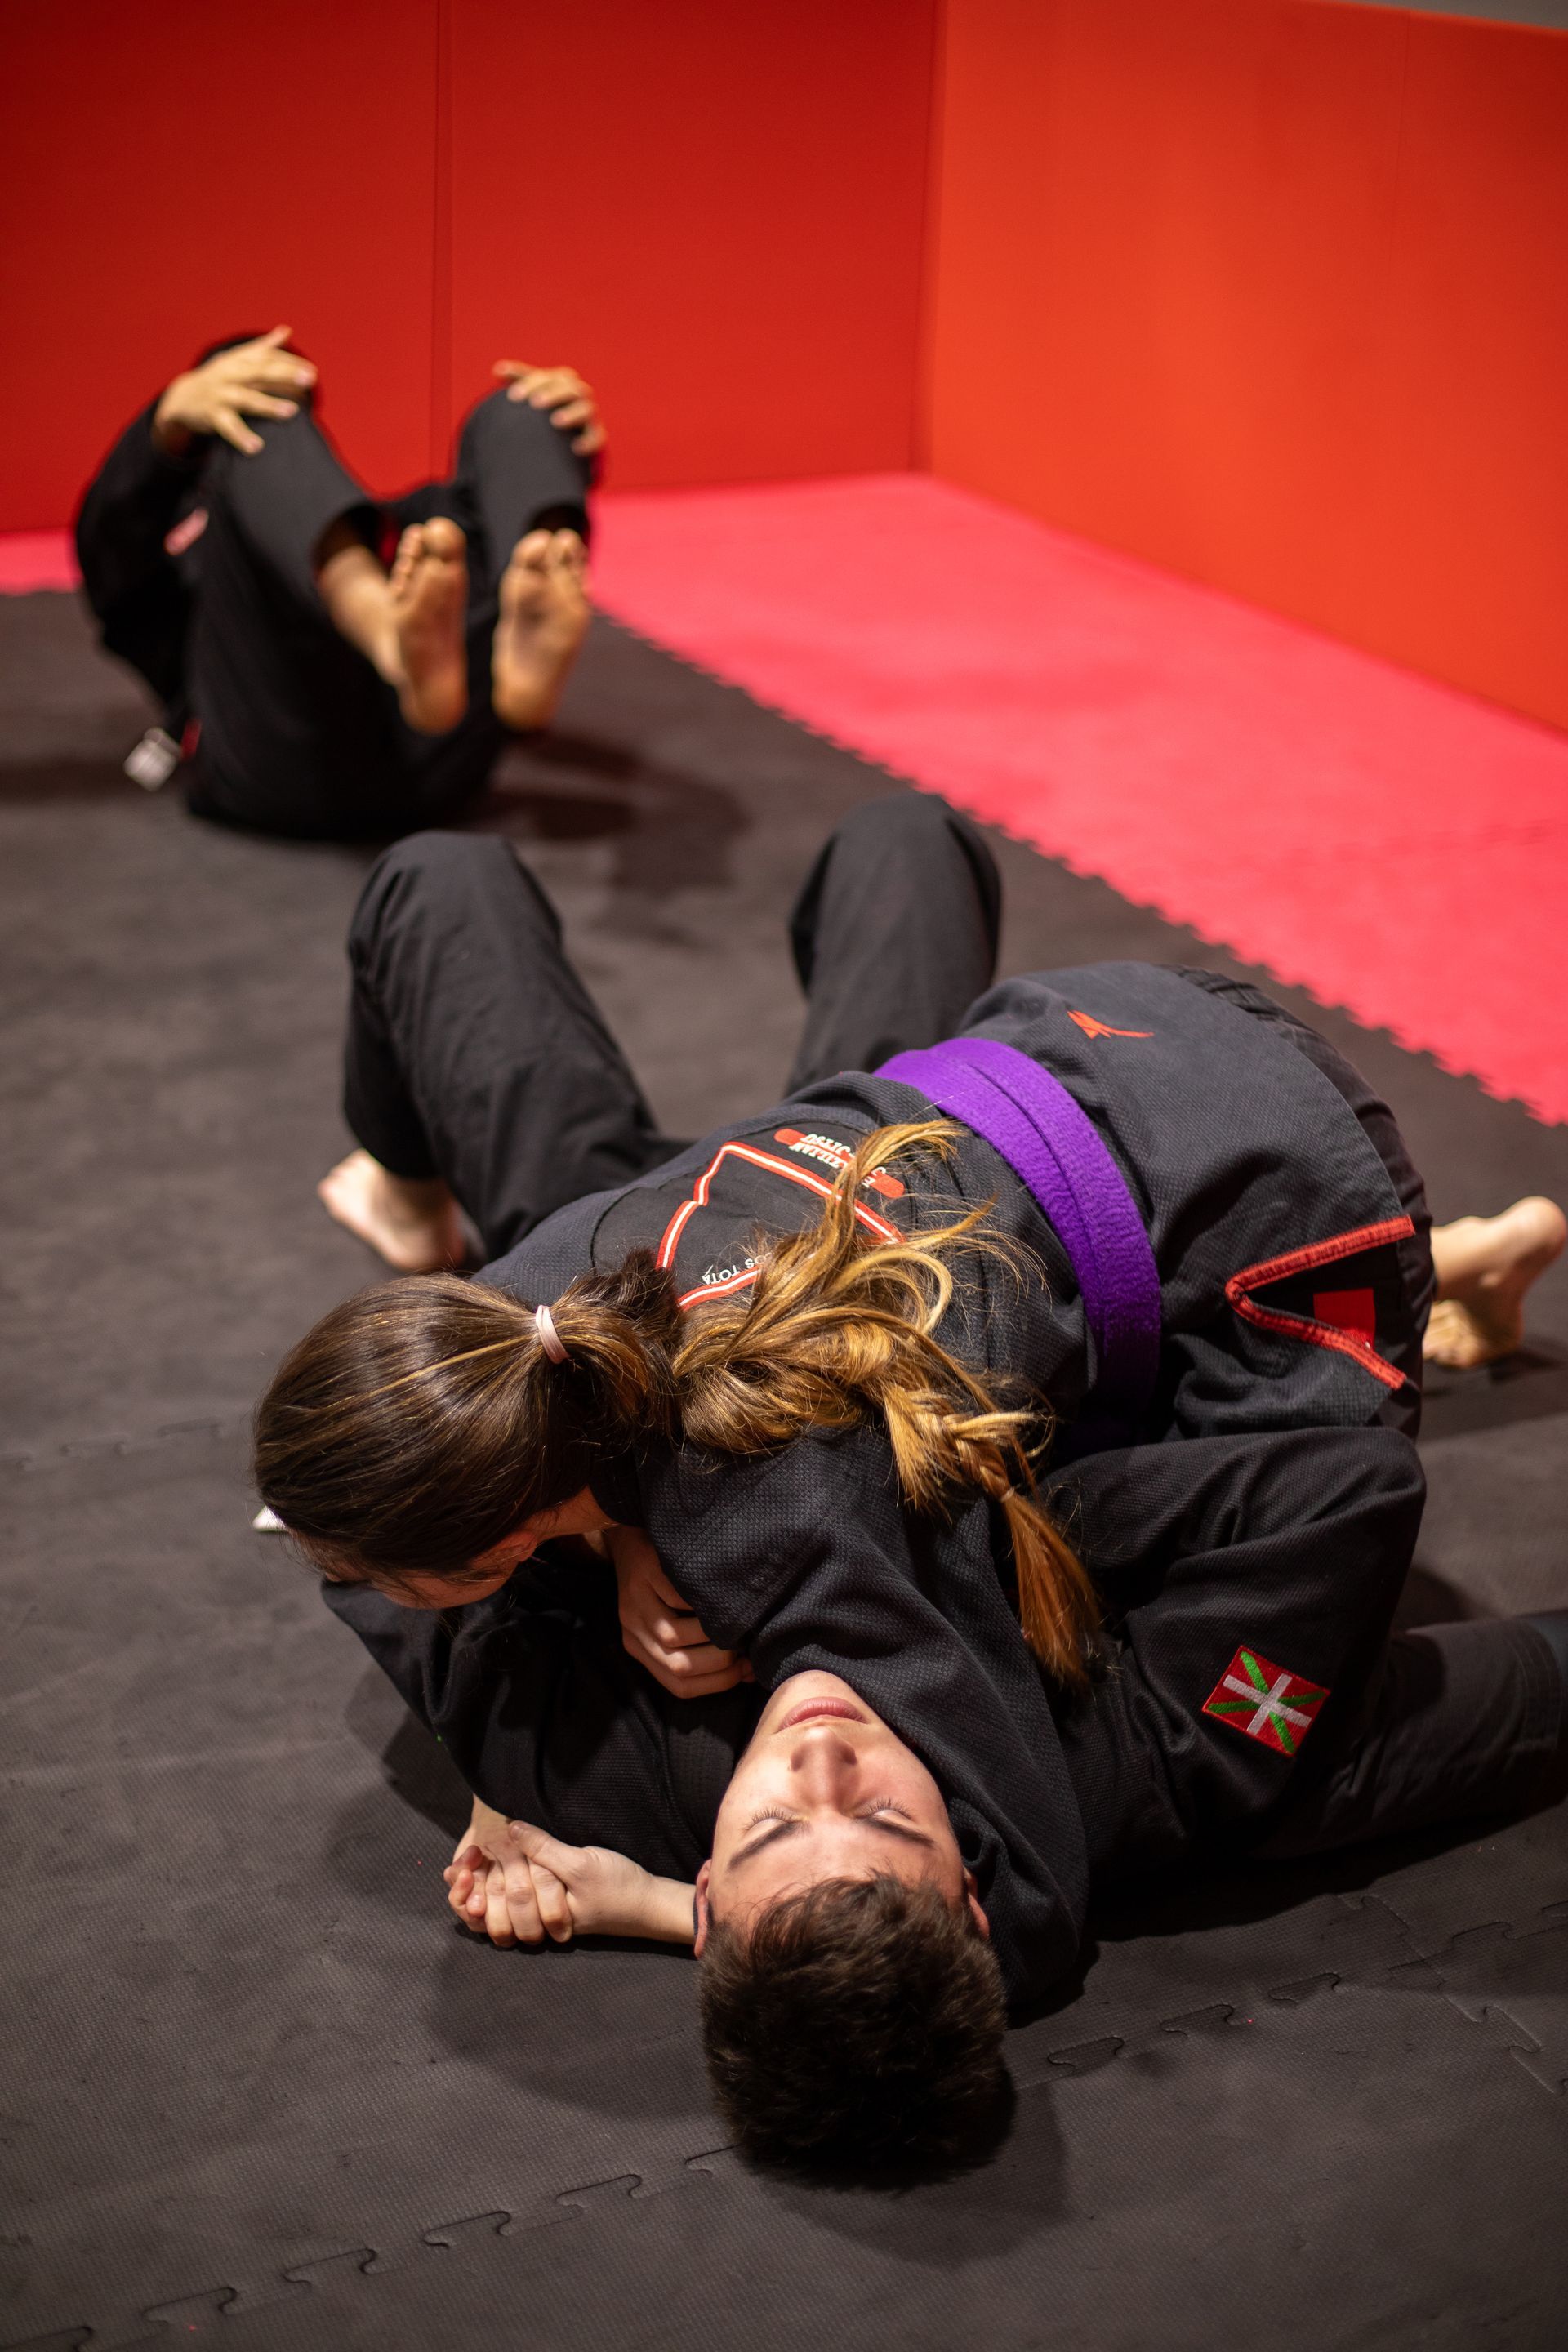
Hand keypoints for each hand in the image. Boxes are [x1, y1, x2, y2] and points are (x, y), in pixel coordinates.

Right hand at [153, 327, 316, 457]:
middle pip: (260, 372)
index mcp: (239, 360)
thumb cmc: (219, 378)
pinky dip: (241, 437)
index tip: (313, 371)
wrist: (182, 398)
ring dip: (269, 405)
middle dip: (285, 373)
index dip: (290, 362)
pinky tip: (257, 448)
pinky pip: (228, 427)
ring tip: (292, 411)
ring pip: (246, 399)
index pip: (267, 357)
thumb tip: (286, 331)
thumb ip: (263, 348)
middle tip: (310, 379)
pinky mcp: (212, 415)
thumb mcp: (237, 360)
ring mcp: (221, 394)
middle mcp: (230, 374)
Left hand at [444, 1802, 694, 1946]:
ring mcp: (543, 1915)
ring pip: (502, 1909)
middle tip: (458, 1867)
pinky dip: (504, 1885)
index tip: (463, 1865)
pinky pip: (518, 1900)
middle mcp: (536, 1921)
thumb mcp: (579, 1863)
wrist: (648, 1903)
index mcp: (537, 1918)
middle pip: (490, 1915)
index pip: (491, 1913)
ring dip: (485, 1889)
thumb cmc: (617, 1886)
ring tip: (469, 1867)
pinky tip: (498, 1864)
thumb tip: (510, 1827)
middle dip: (471, 1892)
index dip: (470, 1893)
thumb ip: (543, 1849)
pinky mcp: (551, 1904)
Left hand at [492, 360, 605, 455]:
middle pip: (570, 389)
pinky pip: (597, 437)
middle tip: (535, 403)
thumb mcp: (534, 390)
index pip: (548, 377)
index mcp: (563, 381)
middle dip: (553, 394)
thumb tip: (496, 370)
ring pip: (587, 410)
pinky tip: (575, 448)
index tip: (513, 396)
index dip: (531, 383)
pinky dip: (589, 441)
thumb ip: (517, 379)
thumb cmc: (548, 404)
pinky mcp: (596, 436)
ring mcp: (590, 415)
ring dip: (572, 414)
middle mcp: (579, 394)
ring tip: (555, 421)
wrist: (572, 429)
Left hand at [608, 1525, 752, 1698]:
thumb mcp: (675, 1618)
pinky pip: (675, 1597)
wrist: (632, 1531)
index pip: (679, 1687)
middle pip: (677, 1667)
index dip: (718, 1684)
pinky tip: (719, 1596)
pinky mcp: (642, 1572)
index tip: (746, 1670)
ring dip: (710, 1634)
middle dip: (719, 1663)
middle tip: (743, 1645)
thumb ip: (704, 1648)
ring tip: (732, 1621)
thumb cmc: (663, 1580)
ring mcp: (634, 1600)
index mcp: (641, 1647)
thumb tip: (748, 1672)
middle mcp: (633, 1629)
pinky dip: (701, 1601)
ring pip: (672, 1637)